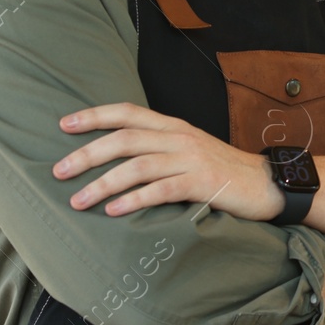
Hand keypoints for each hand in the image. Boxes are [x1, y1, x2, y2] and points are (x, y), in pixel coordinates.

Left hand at [53, 102, 271, 219]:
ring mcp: (191, 159)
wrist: (266, 184)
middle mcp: (179, 137)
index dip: (94, 116)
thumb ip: (158, 149)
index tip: (64, 124)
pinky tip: (114, 211)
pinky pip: (162, 190)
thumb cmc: (222, 171)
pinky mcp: (203, 183)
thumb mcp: (188, 150)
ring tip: (78, 200)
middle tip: (58, 170)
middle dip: (87, 153)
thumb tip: (116, 158)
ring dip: (103, 183)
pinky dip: (134, 200)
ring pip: (138, 165)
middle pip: (125, 139)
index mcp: (173, 126)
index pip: (127, 112)